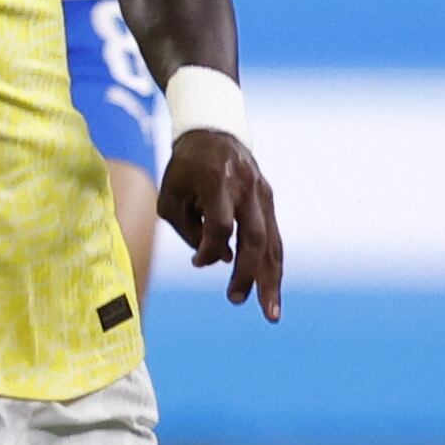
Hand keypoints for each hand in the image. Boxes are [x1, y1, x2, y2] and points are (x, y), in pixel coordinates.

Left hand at [156, 125, 281, 320]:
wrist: (213, 132)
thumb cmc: (183, 168)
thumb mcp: (170, 194)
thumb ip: (190, 229)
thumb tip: (217, 260)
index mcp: (217, 180)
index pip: (221, 224)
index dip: (209, 248)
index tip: (197, 262)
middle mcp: (246, 188)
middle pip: (254, 237)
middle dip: (248, 274)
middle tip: (236, 301)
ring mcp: (262, 194)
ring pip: (272, 242)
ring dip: (271, 279)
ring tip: (270, 313)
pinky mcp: (269, 200)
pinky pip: (274, 237)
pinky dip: (272, 265)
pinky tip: (271, 291)